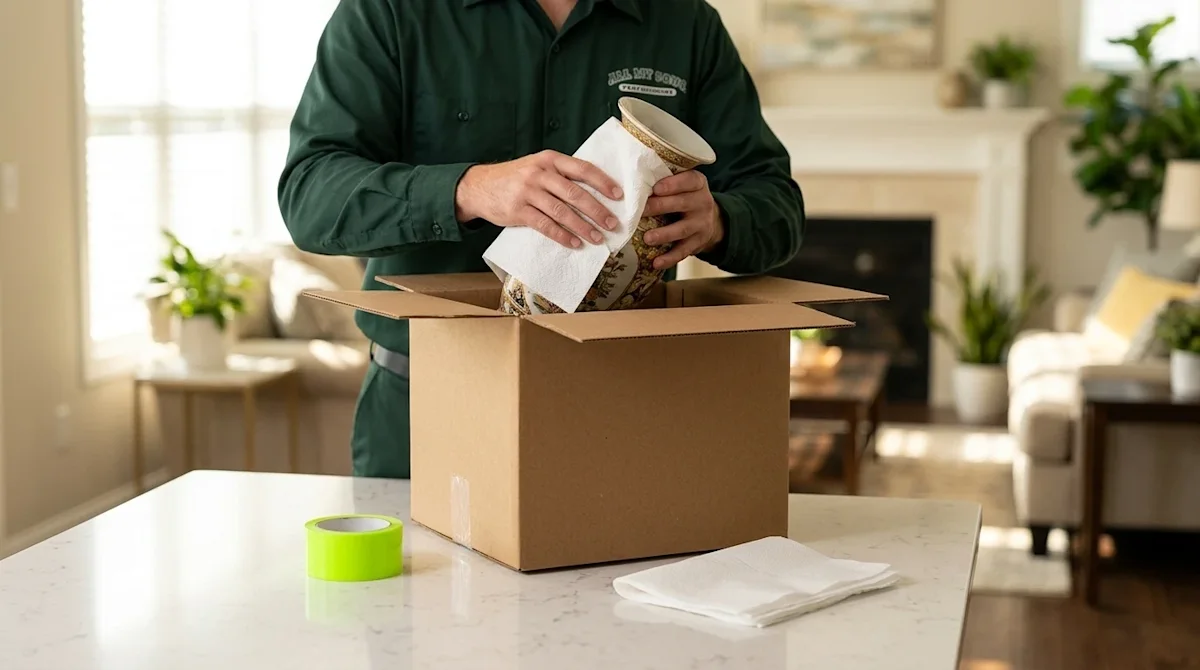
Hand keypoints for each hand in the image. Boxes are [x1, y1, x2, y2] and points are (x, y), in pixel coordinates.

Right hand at [455, 151, 623, 248]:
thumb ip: (561, 174)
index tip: (618, 195)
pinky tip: (574, 243)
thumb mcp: (537, 166)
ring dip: (583, 226)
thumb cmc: (515, 178)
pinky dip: (562, 235)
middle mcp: (540, 173)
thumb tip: (594, 191)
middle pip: (575, 193)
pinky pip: (545, 225)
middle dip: (597, 210)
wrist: (478, 186)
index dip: (603, 182)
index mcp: (550, 159)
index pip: (582, 169)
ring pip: (562, 211)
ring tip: (598, 238)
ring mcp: (528, 192)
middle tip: (613, 224)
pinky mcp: (518, 211)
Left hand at [641, 171, 723, 270]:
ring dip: (664, 234)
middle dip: (660, 207)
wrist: (711, 221)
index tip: (656, 188)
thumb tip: (630, 178)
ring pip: (682, 229)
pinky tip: (655, 263)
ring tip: (647, 238)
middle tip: (640, 211)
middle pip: (682, 204)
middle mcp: (703, 202)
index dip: (673, 184)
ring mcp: (701, 224)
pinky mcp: (698, 243)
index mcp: (697, 184)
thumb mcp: (683, 185)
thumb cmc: (685, 197)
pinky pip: (683, 251)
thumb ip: (665, 180)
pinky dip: (669, 258)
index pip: (689, 180)